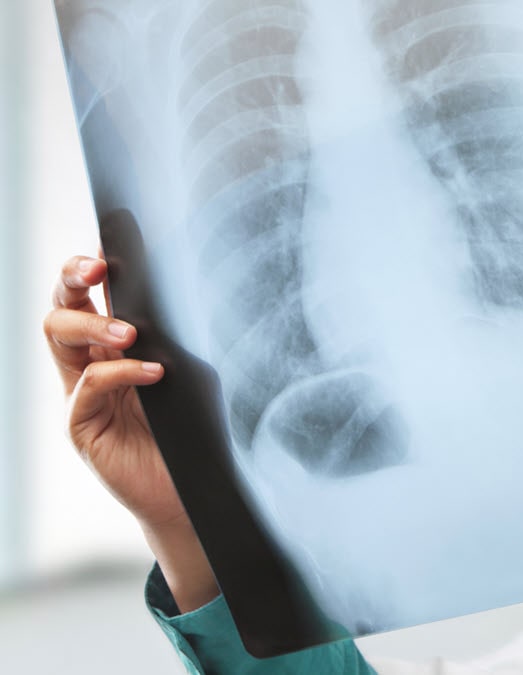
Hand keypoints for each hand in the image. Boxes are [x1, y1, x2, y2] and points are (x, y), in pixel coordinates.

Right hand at [44, 255, 217, 609]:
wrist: (196, 489)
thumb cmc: (198, 427)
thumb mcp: (196, 371)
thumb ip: (177, 337)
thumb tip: (177, 295)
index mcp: (116, 343)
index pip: (92, 293)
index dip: (90, 265)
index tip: (109, 246)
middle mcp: (92, 362)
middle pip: (62, 306)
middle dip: (73, 278)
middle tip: (97, 269)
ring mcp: (82, 393)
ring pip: (59, 338)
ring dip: (92, 325)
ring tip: (129, 332)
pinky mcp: (82, 426)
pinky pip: (85, 388)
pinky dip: (118, 374)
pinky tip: (153, 373)